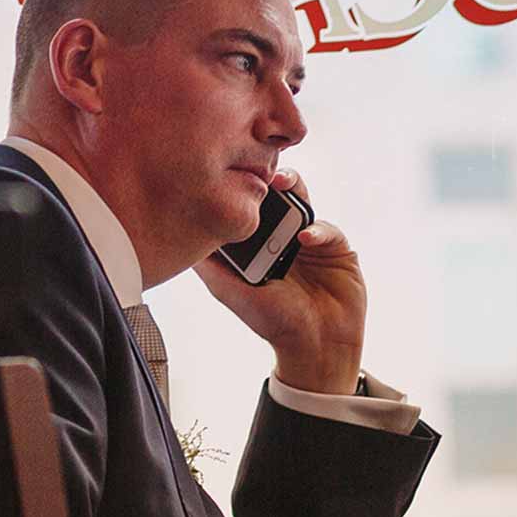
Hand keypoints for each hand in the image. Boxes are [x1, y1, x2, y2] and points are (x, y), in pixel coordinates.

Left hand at [191, 171, 366, 395]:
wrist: (314, 346)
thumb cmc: (273, 321)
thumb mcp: (230, 291)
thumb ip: (210, 265)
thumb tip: (179, 238)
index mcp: (261, 241)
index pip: (253, 204)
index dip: (245, 187)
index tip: (233, 171)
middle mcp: (286, 235)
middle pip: (278, 195)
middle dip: (270, 178)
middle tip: (261, 169)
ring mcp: (312, 239)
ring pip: (303, 201)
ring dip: (294, 188)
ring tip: (281, 183)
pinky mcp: (337, 248)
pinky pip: (327, 229)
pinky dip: (317, 230)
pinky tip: (304, 238)